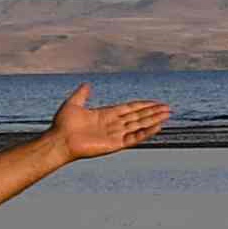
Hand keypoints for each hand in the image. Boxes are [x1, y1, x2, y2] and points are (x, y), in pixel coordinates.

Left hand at [49, 84, 171, 158]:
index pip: (129, 109)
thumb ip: (82, 94)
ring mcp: (115, 135)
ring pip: (139, 125)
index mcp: (106, 115)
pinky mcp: (115, 144)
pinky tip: (157, 126)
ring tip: (167, 115)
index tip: (155, 103)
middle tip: (168, 108)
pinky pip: (134, 138)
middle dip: (153, 112)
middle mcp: (113, 125)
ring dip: (154, 120)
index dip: (143, 106)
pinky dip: (146, 132)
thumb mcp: (73, 103)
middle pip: (138, 117)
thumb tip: (87, 84)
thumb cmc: (63, 124)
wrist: (59, 140)